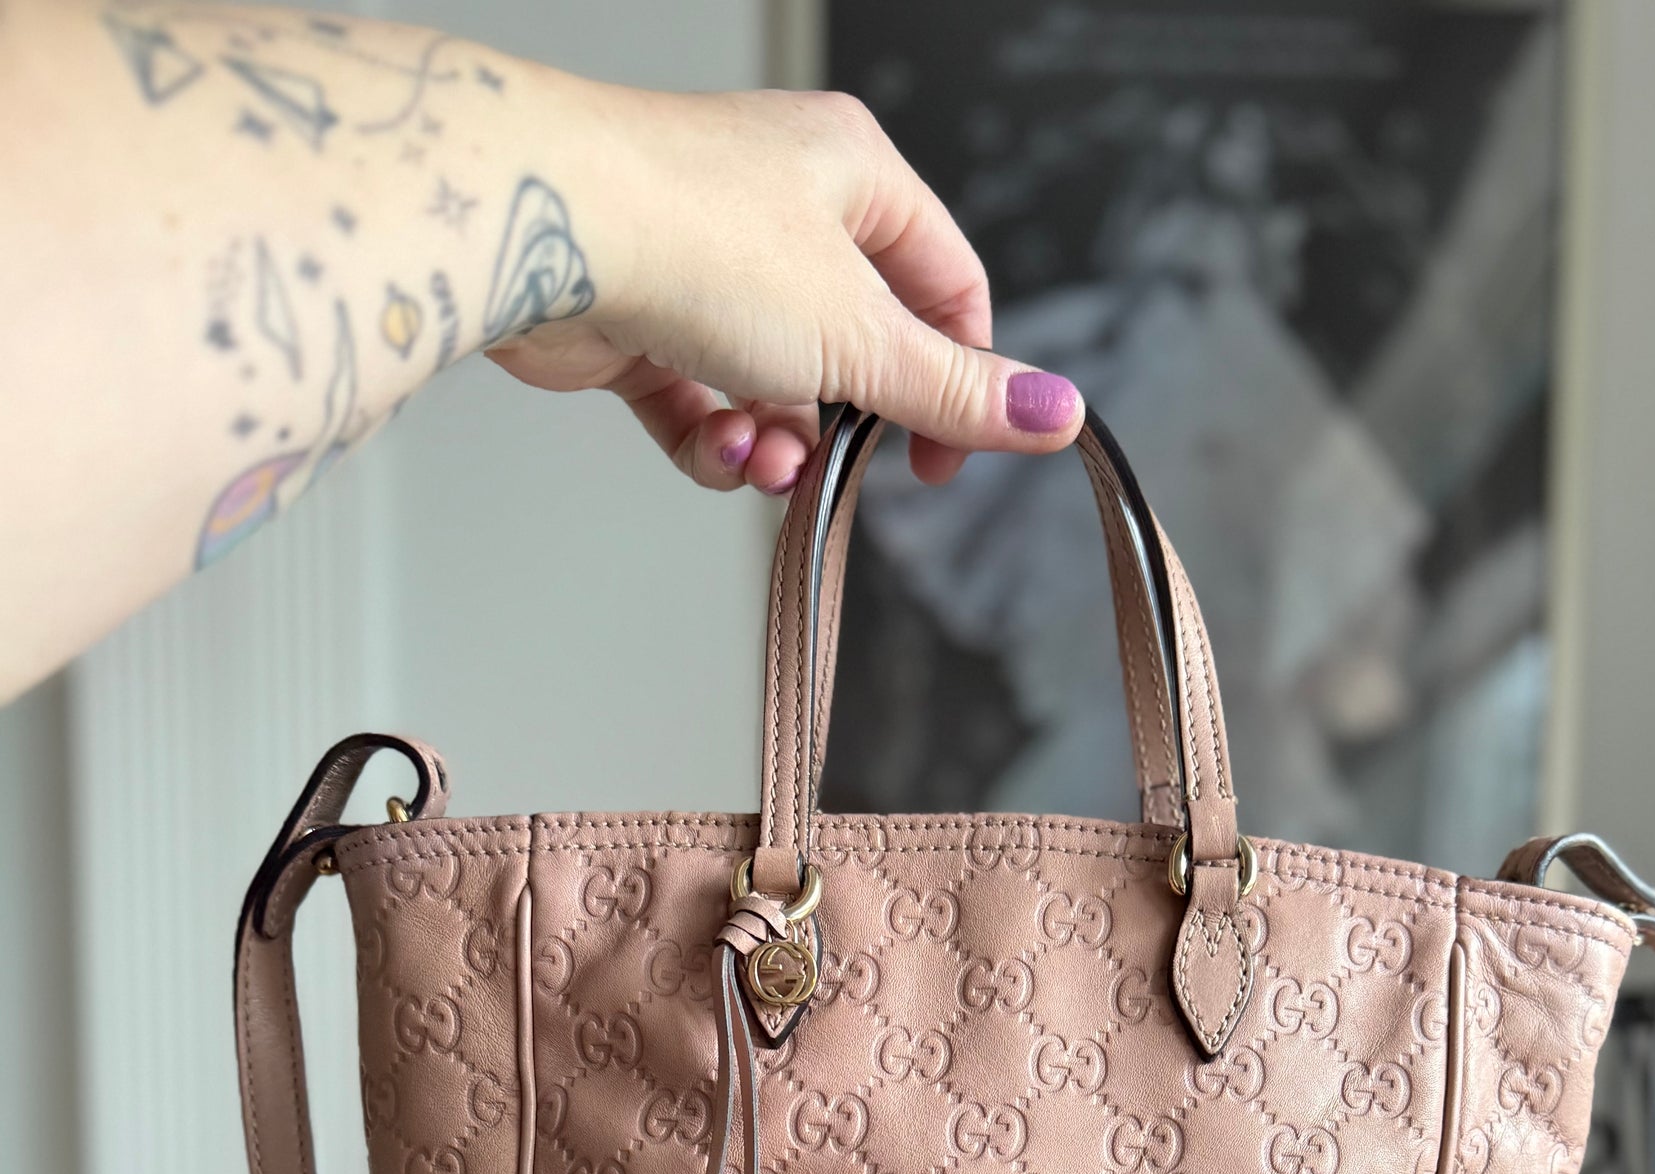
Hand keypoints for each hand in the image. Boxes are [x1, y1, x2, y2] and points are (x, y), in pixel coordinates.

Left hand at [486, 86, 1081, 494]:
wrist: (540, 228)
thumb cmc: (696, 235)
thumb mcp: (861, 334)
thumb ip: (957, 389)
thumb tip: (1056, 416)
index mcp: (852, 172)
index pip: (943, 283)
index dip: (958, 378)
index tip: (945, 458)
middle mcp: (778, 204)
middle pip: (852, 344)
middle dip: (844, 423)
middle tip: (841, 463)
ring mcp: (703, 259)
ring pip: (771, 383)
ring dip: (773, 441)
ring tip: (760, 459)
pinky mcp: (639, 314)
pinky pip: (698, 399)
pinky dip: (710, 440)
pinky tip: (712, 449)